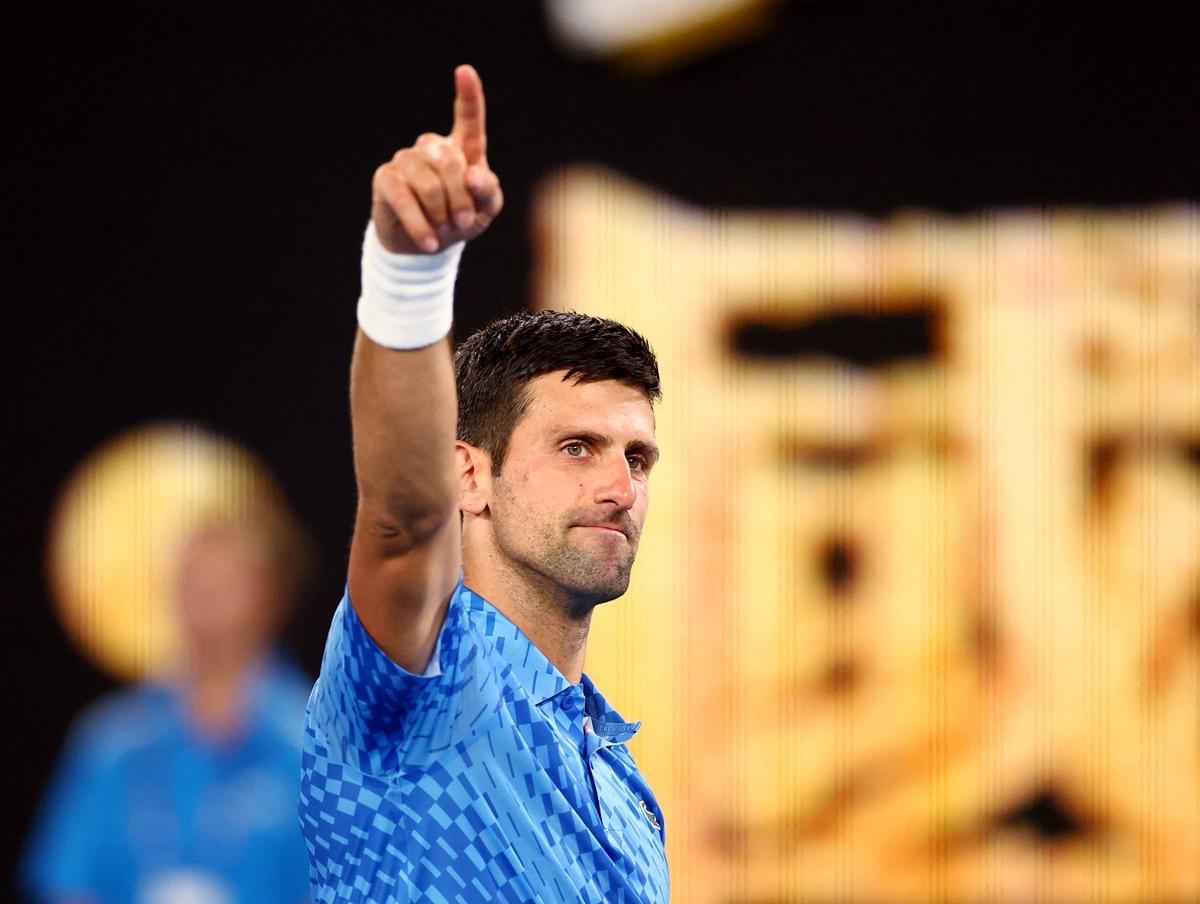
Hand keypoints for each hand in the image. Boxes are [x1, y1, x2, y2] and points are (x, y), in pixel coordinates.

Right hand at [371, 64, 503, 253]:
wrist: (426, 245)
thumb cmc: (459, 221)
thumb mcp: (484, 212)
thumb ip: (489, 193)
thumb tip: (475, 175)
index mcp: (463, 149)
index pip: (468, 119)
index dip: (468, 96)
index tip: (465, 71)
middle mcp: (433, 147)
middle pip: (451, 162)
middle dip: (461, 198)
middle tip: (464, 222)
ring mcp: (407, 159)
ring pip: (428, 183)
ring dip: (441, 214)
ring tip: (444, 232)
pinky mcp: (385, 178)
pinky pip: (404, 198)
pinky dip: (420, 225)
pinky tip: (429, 242)